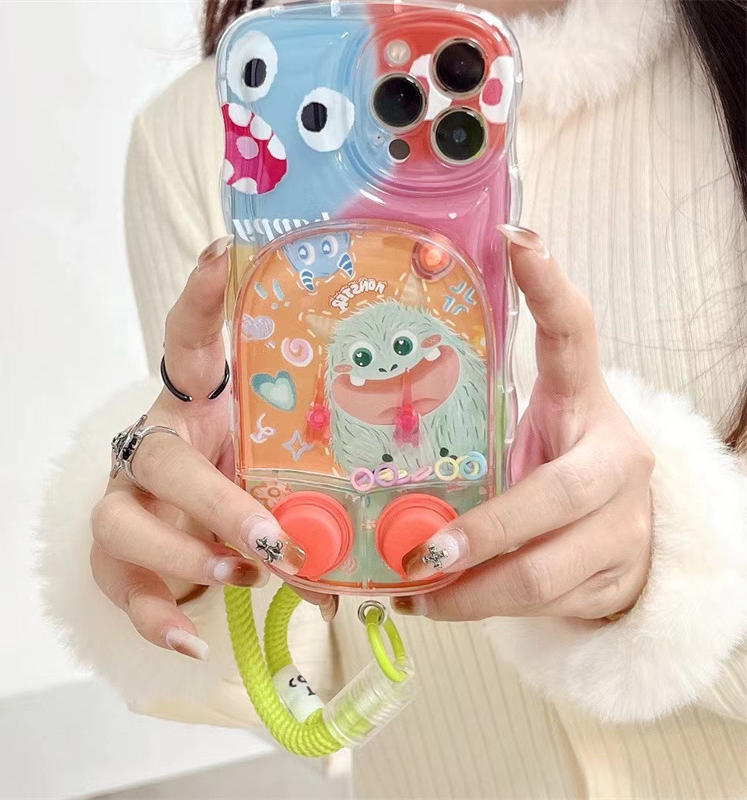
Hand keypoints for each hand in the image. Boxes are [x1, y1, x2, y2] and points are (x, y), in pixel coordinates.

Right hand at [91, 236, 332, 660]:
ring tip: (240, 577)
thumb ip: (307, 496)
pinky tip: (193, 640)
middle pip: (160, 459)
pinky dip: (157, 616)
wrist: (187, 524)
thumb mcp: (275, 469)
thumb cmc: (242, 477)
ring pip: (123, 521)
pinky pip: (120, 586)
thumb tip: (357, 559)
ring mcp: (125, 500)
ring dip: (184, 556)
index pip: (187, 343)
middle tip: (272, 538)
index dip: (199, 300)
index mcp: (193, 406)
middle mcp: (152, 444)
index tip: (224, 253)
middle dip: (214, 502)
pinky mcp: (114, 554)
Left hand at [392, 225, 653, 621]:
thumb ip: (482, 416)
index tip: (516, 239)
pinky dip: (475, 607)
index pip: (575, 336)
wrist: (628, 538)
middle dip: (482, 528)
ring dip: (467, 586)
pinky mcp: (613, 579)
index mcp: (589, 402)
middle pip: (553, 495)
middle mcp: (616, 459)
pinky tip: (432, 603)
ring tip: (410, 588)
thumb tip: (387, 372)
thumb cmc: (558, 469)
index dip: (550, 289)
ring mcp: (623, 525)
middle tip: (420, 550)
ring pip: (541, 571)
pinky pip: (535, 604)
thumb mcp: (530, 431)